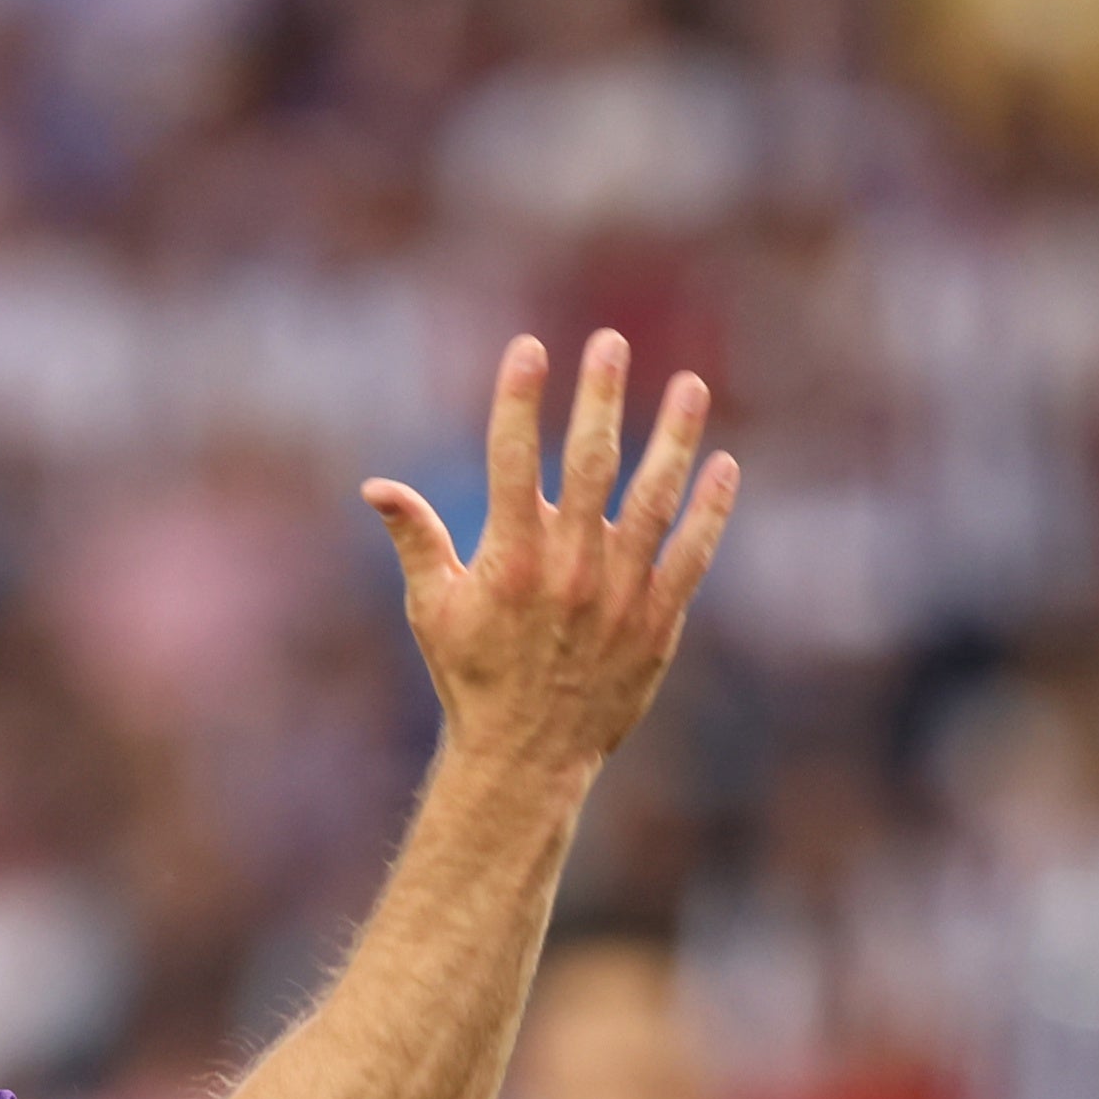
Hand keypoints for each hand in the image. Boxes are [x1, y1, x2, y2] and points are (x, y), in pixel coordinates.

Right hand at [366, 333, 737, 782]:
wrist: (525, 757)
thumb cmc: (473, 679)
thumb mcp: (433, 611)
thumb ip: (415, 541)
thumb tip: (375, 486)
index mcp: (509, 560)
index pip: (512, 461)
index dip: (519, 401)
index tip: (528, 349)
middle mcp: (567, 568)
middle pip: (589, 463)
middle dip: (599, 396)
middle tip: (610, 340)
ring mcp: (618, 592)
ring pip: (653, 498)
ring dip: (673, 436)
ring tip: (689, 385)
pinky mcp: (656, 621)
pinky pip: (691, 554)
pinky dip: (710, 510)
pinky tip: (722, 465)